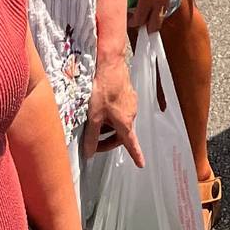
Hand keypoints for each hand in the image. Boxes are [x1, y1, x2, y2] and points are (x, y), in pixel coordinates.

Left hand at [82, 49, 143, 166]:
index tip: (141, 163)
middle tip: (95, 143)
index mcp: (125, 122)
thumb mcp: (93, 116)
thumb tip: (88, 154)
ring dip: (110, 128)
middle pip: (122, 134)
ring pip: (121, 121)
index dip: (136, 154)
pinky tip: (101, 109)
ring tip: (95, 124)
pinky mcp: (128, 94)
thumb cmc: (103, 90)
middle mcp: (131, 114)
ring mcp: (131, 103)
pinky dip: (112, 115)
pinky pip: (122, 110)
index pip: (131, 143)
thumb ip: (91, 137)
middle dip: (109, 141)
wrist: (110, 65)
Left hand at [127, 0, 173, 34]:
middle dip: (144, 25)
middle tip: (135, 18)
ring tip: (142, 8)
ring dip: (152, 16)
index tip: (126, 18)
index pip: (139, 21)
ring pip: (161, 16)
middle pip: (154, 25)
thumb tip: (106, 2)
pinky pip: (165, 5)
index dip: (130, 22)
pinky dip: (158, 7)